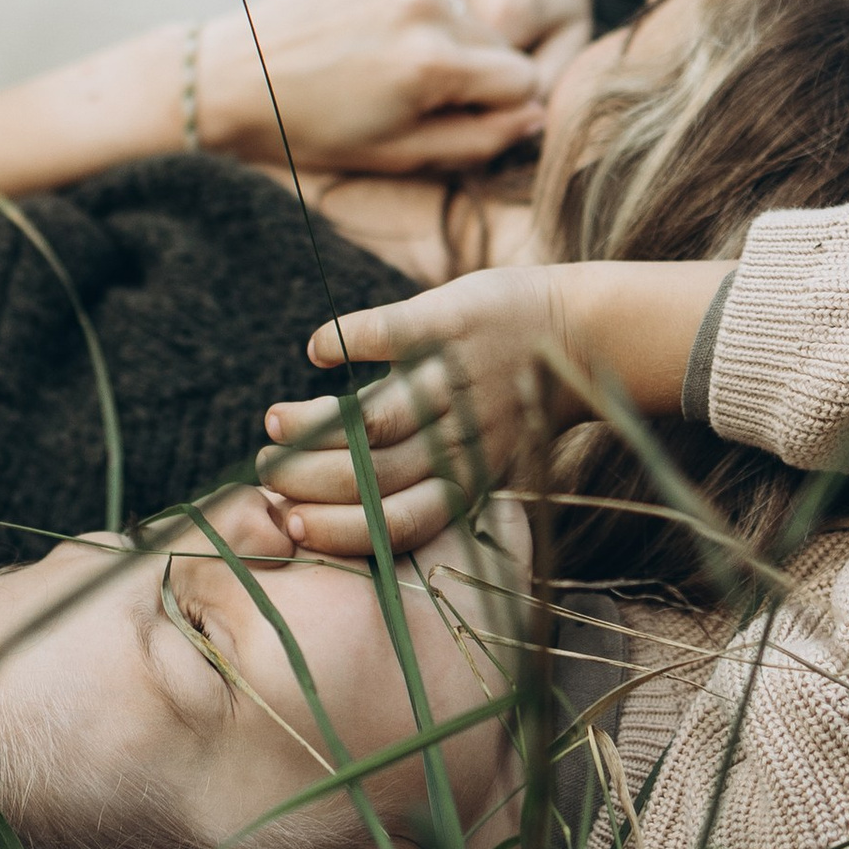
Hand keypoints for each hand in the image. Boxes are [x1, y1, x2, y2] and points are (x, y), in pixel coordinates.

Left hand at [201, 0, 547, 176]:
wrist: (228, 76)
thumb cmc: (310, 129)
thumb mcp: (398, 153)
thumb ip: (478, 140)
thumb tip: (533, 117)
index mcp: (434, 62)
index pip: (524, 81)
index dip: (502, 109)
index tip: (464, 120)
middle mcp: (424, 7)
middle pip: (498, 42)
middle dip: (476, 74)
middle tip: (420, 98)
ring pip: (463, 13)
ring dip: (446, 40)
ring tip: (390, 68)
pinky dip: (410, 12)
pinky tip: (368, 37)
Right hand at [259, 254, 726, 553]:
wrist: (581, 330)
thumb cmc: (513, 400)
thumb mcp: (479, 454)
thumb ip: (420, 478)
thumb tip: (326, 505)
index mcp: (469, 477)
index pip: (398, 519)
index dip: (339, 529)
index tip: (289, 526)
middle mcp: (462, 433)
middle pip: (375, 473)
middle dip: (309, 479)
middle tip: (266, 468)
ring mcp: (457, 376)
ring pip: (376, 415)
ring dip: (314, 421)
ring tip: (274, 422)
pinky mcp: (451, 319)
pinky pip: (390, 331)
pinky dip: (346, 340)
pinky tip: (316, 352)